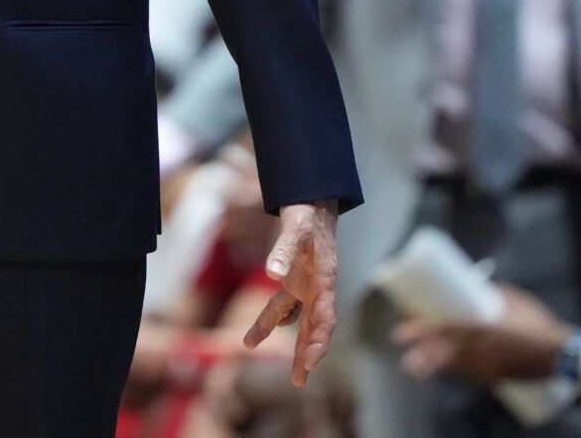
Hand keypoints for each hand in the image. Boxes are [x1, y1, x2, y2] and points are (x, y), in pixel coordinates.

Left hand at [243, 198, 338, 385]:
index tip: (309, 364)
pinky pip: (287, 304)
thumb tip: (272, 273)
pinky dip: (277, 317)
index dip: (319, 343)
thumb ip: (283, 250)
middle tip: (299, 382)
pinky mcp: (297, 278)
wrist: (313, 198)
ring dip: (282, 335)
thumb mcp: (296, 228)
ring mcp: (308, 284)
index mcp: (324, 280)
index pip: (326, 320)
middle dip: (306, 354)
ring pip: (296, 318)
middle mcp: (318, 287)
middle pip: (314, 327)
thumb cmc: (307, 213)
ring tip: (254, 348)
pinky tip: (266, 329)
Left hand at [394, 285, 572, 384]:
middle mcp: (480, 349)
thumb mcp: (514, 300)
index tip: (402, 332)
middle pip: (444, 352)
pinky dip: (458, 372)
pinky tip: (446, 370)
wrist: (561, 352)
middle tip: (405, 351)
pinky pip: (472, 375)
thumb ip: (493, 293)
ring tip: (415, 365)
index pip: (444, 330)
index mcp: (481, 328)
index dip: (421, 331)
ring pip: (455, 367)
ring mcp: (488, 366)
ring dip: (435, 365)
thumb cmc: (537, 322)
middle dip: (422, 353)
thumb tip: (478, 280)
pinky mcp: (497, 377)